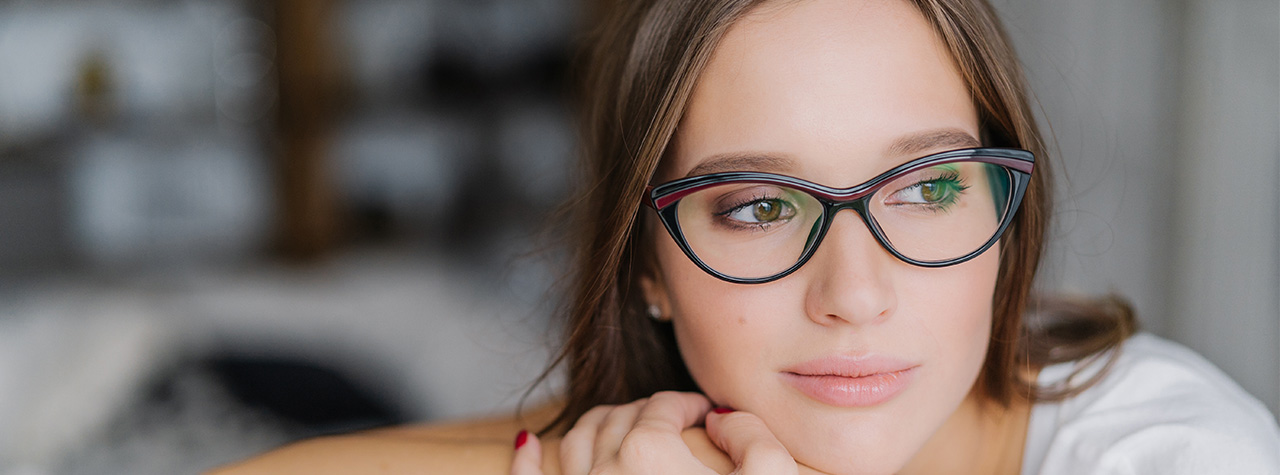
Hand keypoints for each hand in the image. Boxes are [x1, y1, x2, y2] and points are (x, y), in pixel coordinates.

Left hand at [509, 391, 799, 474]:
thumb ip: (752, 436)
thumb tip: (718, 418)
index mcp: (649, 451)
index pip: (665, 405)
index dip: (690, 404)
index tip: (708, 415)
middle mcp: (605, 472)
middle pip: (622, 418)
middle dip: (651, 412)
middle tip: (676, 423)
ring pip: (577, 442)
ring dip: (600, 423)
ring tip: (624, 424)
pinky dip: (526, 462)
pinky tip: (526, 444)